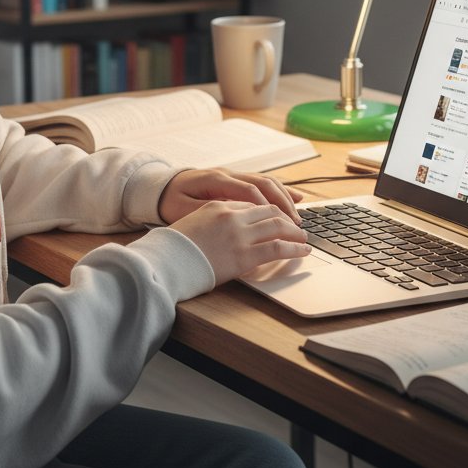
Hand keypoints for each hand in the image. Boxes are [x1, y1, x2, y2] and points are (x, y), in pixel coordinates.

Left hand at [157, 168, 302, 225]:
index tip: (280, 223)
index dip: (267, 206)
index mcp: (215, 180)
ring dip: (284, 197)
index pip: (249, 190)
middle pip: (263, 183)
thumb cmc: (170, 200)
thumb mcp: (180, 210)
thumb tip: (230, 220)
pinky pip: (262, 183)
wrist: (160, 186)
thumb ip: (205, 213)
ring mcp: (233, 175)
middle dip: (282, 203)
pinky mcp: (235, 180)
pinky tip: (295, 199)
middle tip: (296, 223)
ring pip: (266, 181)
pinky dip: (279, 191)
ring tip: (298, 216)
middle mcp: (227, 174)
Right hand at [169, 200, 310, 284]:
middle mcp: (231, 216)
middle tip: (296, 226)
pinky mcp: (244, 255)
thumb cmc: (173, 249)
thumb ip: (211, 222)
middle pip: (269, 210)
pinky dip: (294, 249)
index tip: (277, 218)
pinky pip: (277, 248)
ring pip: (278, 226)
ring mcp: (239, 234)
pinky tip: (302, 251)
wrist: (164, 262)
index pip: (252, 204)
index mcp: (218, 206)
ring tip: (303, 238)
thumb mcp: (192, 225)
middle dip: (286, 218)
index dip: (269, 211)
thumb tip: (224, 231)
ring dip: (295, 232)